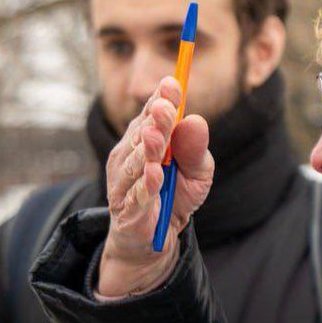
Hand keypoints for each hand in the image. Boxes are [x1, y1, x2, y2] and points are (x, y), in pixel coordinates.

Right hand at [99, 77, 214, 298]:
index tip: (173, 83)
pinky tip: (155, 174)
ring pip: (135, 163)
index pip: (151, 113)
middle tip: (166, 107)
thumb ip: (196, 148)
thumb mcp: (198, 172)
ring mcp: (123, 182)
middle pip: (142, 134)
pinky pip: (136, 196)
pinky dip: (145, 186)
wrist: (156, 239)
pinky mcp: (126, 210)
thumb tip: (196, 119)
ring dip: (147, 150)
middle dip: (155, 121)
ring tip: (157, 137)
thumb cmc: (175, 197)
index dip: (162, 97)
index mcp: (145, 139)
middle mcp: (128, 155)